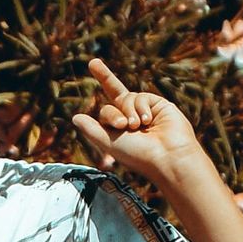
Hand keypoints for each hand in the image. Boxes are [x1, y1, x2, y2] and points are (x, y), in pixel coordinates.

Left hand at [74, 57, 204, 195]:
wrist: (168, 157)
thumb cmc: (138, 155)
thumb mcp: (109, 143)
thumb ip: (92, 130)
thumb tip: (75, 117)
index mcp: (121, 132)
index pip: (106, 111)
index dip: (107, 113)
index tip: (114, 118)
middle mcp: (133, 120)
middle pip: (115, 93)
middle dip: (106, 84)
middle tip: (117, 113)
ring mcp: (146, 111)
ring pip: (126, 97)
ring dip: (129, 110)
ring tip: (138, 126)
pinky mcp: (159, 105)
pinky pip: (141, 96)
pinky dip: (141, 107)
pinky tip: (148, 121)